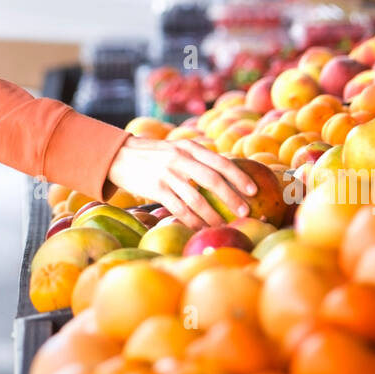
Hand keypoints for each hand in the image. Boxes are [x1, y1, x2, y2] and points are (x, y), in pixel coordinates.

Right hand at [104, 135, 257, 230]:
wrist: (121, 155)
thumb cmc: (155, 155)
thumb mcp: (177, 148)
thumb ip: (198, 159)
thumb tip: (228, 175)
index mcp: (189, 147)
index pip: (220, 162)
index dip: (239, 177)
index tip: (254, 190)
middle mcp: (180, 158)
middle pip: (212, 180)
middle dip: (232, 198)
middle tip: (245, 212)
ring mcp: (167, 174)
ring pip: (196, 198)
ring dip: (213, 215)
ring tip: (224, 225)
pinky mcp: (156, 188)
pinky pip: (179, 208)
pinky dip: (192, 220)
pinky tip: (201, 227)